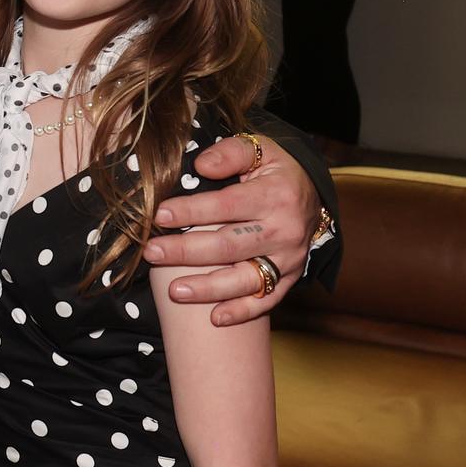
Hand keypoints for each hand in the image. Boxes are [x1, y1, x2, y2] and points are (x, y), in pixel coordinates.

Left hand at [141, 135, 316, 325]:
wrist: (313, 194)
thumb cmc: (275, 170)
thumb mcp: (260, 148)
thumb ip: (231, 153)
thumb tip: (201, 165)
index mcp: (276, 195)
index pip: (227, 206)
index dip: (192, 211)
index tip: (160, 215)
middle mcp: (284, 230)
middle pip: (230, 246)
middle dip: (187, 251)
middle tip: (152, 253)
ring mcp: (289, 258)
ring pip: (245, 279)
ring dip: (208, 288)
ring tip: (174, 291)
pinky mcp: (290, 278)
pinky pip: (267, 300)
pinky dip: (242, 312)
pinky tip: (214, 318)